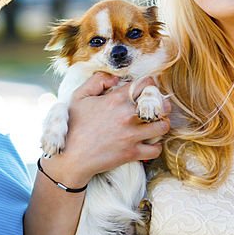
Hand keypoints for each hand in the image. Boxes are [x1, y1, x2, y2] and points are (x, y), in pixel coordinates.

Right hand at [45, 73, 170, 186]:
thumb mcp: (79, 97)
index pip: (146, 84)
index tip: (147, 90)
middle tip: (156, 107)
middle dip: (161, 104)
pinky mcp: (132, 153)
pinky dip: (155, 146)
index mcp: (117, 99)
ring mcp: (132, 135)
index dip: (150, 85)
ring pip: (163, 126)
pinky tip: (149, 142)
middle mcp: (128, 116)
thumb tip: (115, 77)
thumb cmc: (73, 126)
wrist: (70, 157)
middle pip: (161, 104)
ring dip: (162, 124)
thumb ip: (97, 80)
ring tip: (155, 124)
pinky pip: (156, 149)